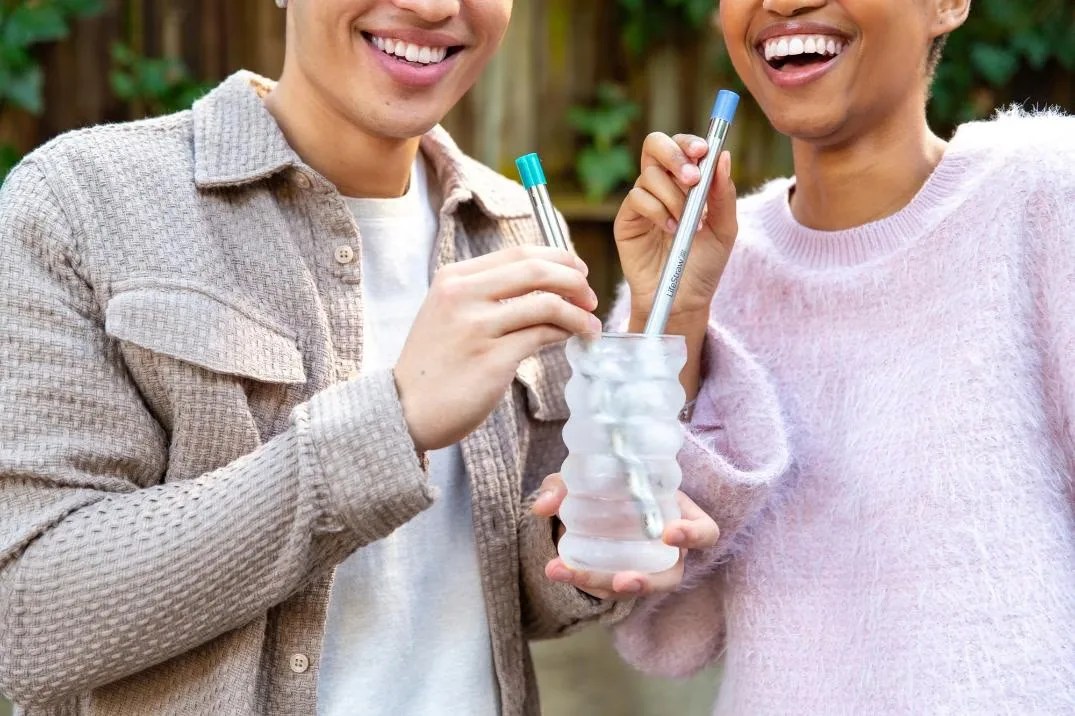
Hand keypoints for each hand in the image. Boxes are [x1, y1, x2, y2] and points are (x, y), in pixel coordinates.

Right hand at [394, 246, 600, 451]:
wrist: (405, 409)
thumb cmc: (435, 365)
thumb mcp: (449, 314)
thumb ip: (486, 294)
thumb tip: (544, 285)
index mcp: (454, 279)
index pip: (519, 253)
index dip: (558, 258)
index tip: (579, 271)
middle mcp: (463, 296)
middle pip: (536, 270)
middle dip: (574, 280)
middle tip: (591, 296)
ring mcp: (477, 327)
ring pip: (546, 303)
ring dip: (579, 313)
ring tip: (591, 325)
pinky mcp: (492, 359)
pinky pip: (542, 336)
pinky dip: (566, 333)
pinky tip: (574, 339)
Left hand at [532, 474, 719, 599]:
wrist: (585, 504)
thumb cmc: (601, 485)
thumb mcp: (583, 477)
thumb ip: (564, 485)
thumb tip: (544, 507)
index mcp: (675, 514)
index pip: (705, 531)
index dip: (694, 535)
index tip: (669, 533)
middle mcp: (666, 548)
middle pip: (670, 576)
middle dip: (647, 582)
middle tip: (620, 580)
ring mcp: (645, 568)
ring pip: (635, 589)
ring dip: (603, 585)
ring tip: (566, 573)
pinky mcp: (620, 580)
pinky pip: (608, 591)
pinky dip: (583, 582)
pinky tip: (558, 569)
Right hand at [615, 132, 737, 324]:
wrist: (683, 299)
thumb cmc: (704, 265)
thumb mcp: (725, 229)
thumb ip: (723, 194)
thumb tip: (722, 155)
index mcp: (685, 182)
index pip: (681, 146)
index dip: (689, 142)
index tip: (703, 151)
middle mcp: (661, 186)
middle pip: (654, 145)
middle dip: (674, 155)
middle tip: (692, 178)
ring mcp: (642, 202)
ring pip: (649, 175)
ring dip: (673, 197)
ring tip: (686, 224)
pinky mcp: (627, 220)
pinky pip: (637, 198)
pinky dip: (658, 211)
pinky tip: (671, 231)